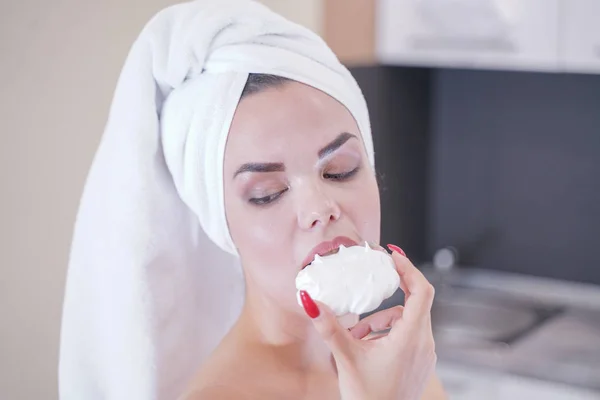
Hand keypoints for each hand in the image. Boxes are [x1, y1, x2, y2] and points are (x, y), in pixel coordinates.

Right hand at [299, 245, 436, 399]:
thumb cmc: (370, 399)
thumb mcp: (346, 359)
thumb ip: (329, 327)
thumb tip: (310, 301)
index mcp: (411, 339)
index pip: (422, 291)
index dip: (409, 268)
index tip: (392, 255)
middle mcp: (424, 344)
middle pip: (415, 302)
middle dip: (391, 292)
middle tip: (375, 277)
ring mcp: (424, 355)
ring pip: (408, 321)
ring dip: (383, 318)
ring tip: (356, 333)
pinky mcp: (419, 363)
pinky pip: (407, 336)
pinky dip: (388, 332)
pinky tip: (366, 346)